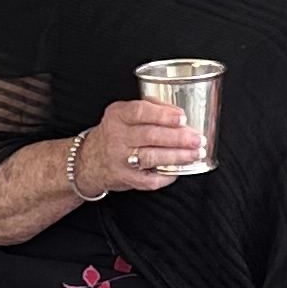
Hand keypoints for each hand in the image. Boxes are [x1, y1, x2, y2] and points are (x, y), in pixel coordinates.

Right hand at [77, 96, 206, 191]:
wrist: (89, 161)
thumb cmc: (115, 133)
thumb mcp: (124, 112)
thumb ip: (151, 107)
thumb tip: (179, 114)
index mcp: (118, 115)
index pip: (140, 112)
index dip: (163, 115)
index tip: (182, 118)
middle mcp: (117, 136)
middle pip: (150, 136)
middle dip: (178, 138)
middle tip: (197, 139)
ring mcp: (120, 159)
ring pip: (151, 157)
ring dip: (177, 156)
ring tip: (195, 154)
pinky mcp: (125, 178)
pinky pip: (149, 179)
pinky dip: (167, 176)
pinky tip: (179, 170)